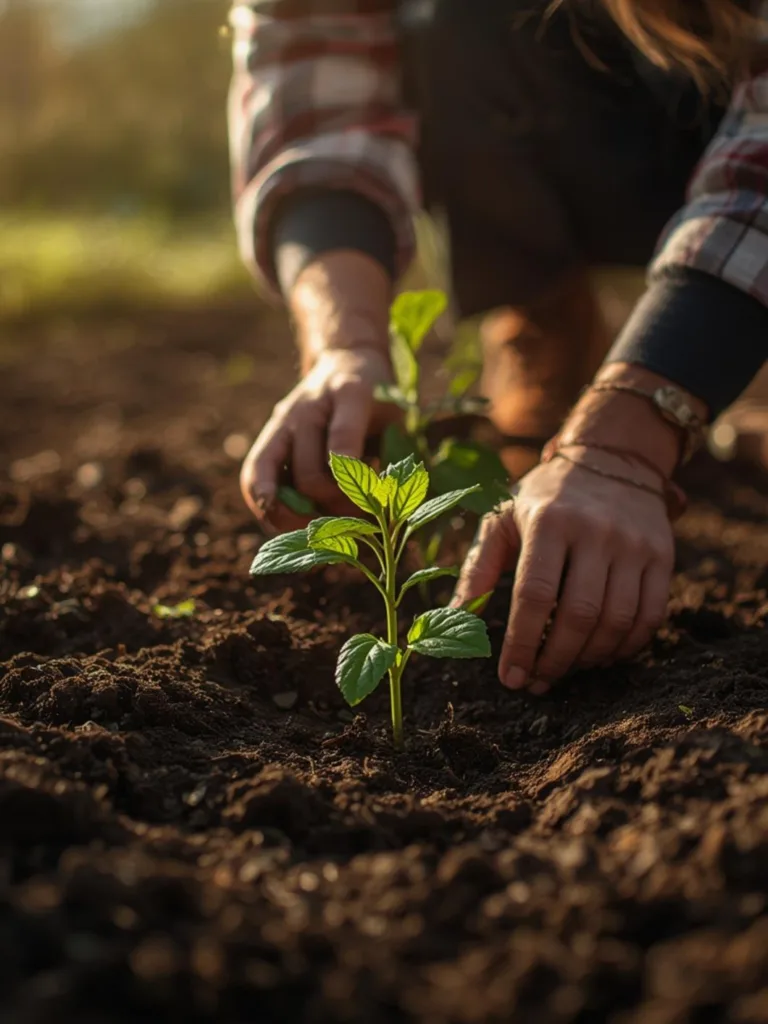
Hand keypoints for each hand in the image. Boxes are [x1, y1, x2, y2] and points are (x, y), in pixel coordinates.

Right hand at [240, 346, 393, 531]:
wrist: (347, 363)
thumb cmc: (377, 398)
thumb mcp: (396, 414)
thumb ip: (390, 452)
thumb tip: (380, 506)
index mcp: (349, 393)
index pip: (344, 434)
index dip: (350, 470)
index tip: (365, 498)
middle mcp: (306, 407)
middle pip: (310, 474)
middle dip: (335, 507)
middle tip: (361, 519)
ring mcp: (281, 423)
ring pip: (268, 481)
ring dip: (294, 518)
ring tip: (320, 534)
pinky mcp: (267, 440)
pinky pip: (254, 481)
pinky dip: (270, 512)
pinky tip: (293, 526)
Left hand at [452, 453, 674, 692]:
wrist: (612, 457)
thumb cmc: (545, 497)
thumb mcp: (503, 519)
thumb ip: (478, 568)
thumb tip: (453, 618)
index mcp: (549, 520)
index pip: (535, 595)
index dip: (522, 643)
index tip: (511, 677)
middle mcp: (595, 530)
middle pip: (578, 615)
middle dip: (554, 660)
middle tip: (536, 683)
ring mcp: (634, 544)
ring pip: (616, 621)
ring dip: (588, 659)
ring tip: (563, 671)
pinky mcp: (662, 555)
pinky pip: (651, 616)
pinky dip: (626, 647)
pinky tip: (601, 656)